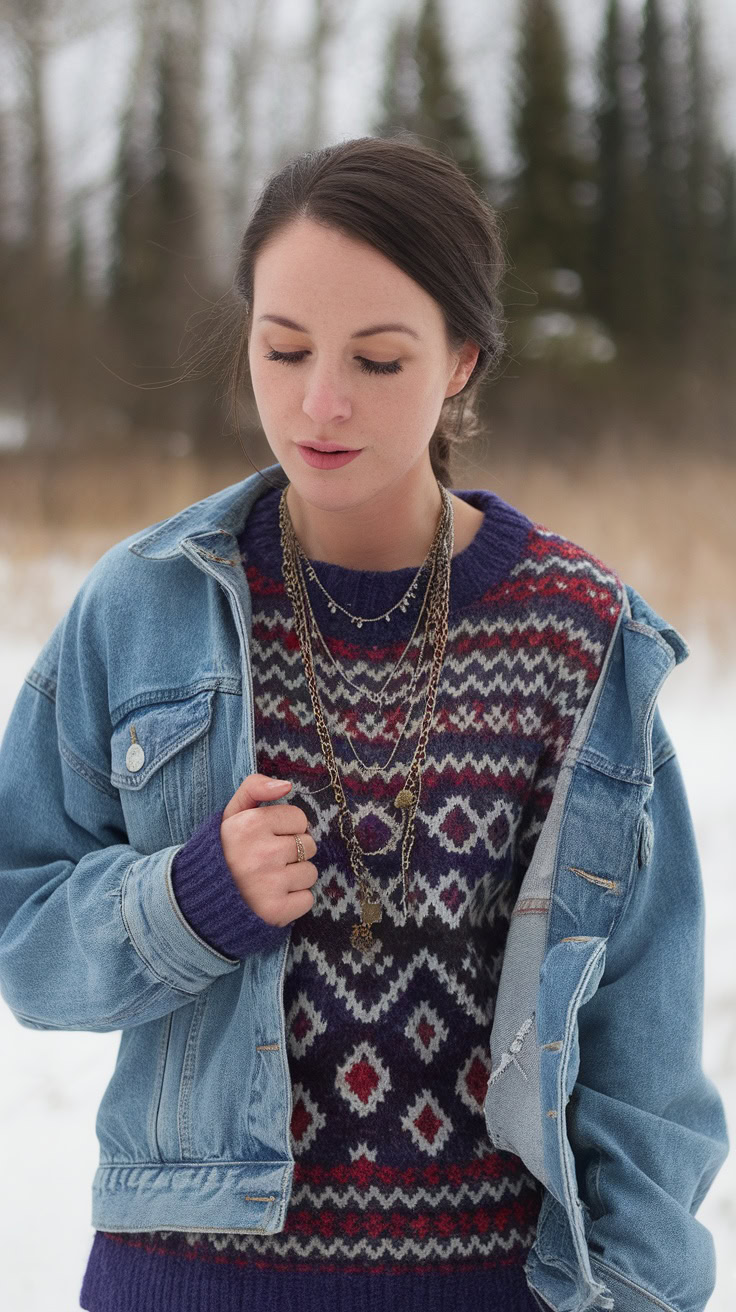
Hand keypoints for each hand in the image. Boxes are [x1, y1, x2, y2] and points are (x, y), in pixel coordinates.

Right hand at [220, 774, 317, 926]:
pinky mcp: (276, 910)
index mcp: (250, 824)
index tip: (268, 837)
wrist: (201, 899)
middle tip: (267, 860)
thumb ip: (254, 788)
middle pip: (309, 845)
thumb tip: (287, 785)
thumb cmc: (224, 852)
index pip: (299, 818)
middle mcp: (262, 853)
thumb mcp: (231, 814)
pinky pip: (307, 899)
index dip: (286, 828)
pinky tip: (273, 897)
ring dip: (294, 877)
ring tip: (269, 880)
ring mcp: (270, 883)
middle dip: (293, 852)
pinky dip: (294, 901)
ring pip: (310, 873)